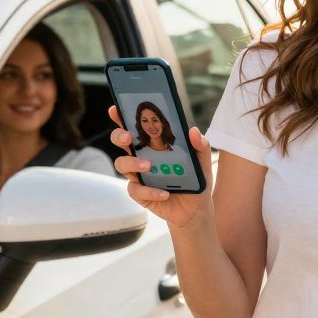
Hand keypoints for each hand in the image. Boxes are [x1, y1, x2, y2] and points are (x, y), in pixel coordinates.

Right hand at [108, 105, 213, 229]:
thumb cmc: (195, 179)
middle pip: (120, 141)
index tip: (115, 109)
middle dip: (119, 136)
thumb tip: (193, 131)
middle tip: (128, 137)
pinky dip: (149, 191)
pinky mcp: (140, 193)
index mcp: (153, 144)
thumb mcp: (202, 161)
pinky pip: (136, 190)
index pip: (134, 126)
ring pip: (122, 164)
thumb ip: (200, 146)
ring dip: (133, 163)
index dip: (121, 117)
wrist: (195, 208)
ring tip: (149, 166)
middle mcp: (141, 156)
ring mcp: (138, 175)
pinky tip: (164, 193)